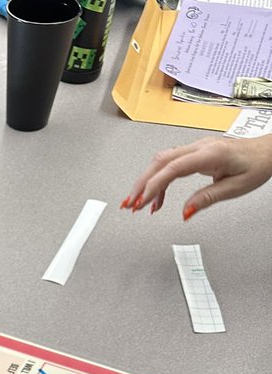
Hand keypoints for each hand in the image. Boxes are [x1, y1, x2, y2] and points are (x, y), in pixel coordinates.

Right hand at [121, 134, 271, 217]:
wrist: (268, 152)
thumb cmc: (256, 165)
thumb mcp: (234, 188)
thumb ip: (207, 199)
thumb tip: (185, 212)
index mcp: (209, 154)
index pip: (173, 168)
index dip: (154, 185)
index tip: (142, 202)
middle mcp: (199, 147)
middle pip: (160, 162)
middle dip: (141, 184)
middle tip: (129, 204)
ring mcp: (196, 148)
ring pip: (161, 162)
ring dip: (146, 182)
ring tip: (138, 204)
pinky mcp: (195, 153)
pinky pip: (170, 165)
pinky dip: (159, 182)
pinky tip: (157, 200)